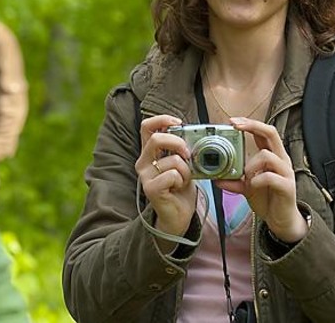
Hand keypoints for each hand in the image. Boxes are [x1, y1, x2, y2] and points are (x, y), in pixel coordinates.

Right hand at [135, 115, 196, 239]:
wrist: (178, 215)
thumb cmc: (180, 188)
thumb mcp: (181, 164)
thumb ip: (180, 150)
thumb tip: (191, 134)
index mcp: (149, 153)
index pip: (146, 126)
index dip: (162, 119)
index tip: (178, 122)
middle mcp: (143, 162)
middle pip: (157, 139)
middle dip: (178, 143)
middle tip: (188, 154)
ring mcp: (145, 176)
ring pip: (172, 160)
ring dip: (186, 170)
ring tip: (184, 179)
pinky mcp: (150, 189)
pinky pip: (172, 175)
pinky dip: (183, 180)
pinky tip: (179, 188)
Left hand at [216, 117, 308, 242]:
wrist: (281, 220)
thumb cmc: (267, 198)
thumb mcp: (246, 187)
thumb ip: (233, 180)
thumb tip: (214, 177)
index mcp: (273, 156)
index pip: (264, 132)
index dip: (250, 123)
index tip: (232, 122)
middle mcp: (282, 160)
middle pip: (271, 133)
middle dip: (252, 126)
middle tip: (235, 126)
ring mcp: (286, 172)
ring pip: (267, 155)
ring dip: (250, 164)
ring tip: (245, 177)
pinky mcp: (287, 186)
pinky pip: (270, 176)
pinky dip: (256, 180)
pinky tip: (251, 186)